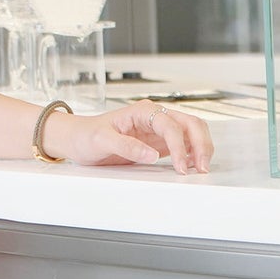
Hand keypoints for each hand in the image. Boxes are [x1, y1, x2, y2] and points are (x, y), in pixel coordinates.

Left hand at [53, 101, 212, 173]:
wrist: (76, 139)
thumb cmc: (85, 135)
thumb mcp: (101, 141)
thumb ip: (126, 146)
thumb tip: (152, 155)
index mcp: (142, 111)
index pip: (171, 126)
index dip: (180, 146)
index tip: (181, 167)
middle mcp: (153, 116)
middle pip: (190, 123)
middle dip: (201, 144)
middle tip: (203, 167)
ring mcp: (158, 128)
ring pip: (191, 131)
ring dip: (201, 147)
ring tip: (201, 168)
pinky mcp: (158, 141)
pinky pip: (184, 143)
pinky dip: (193, 152)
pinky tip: (192, 165)